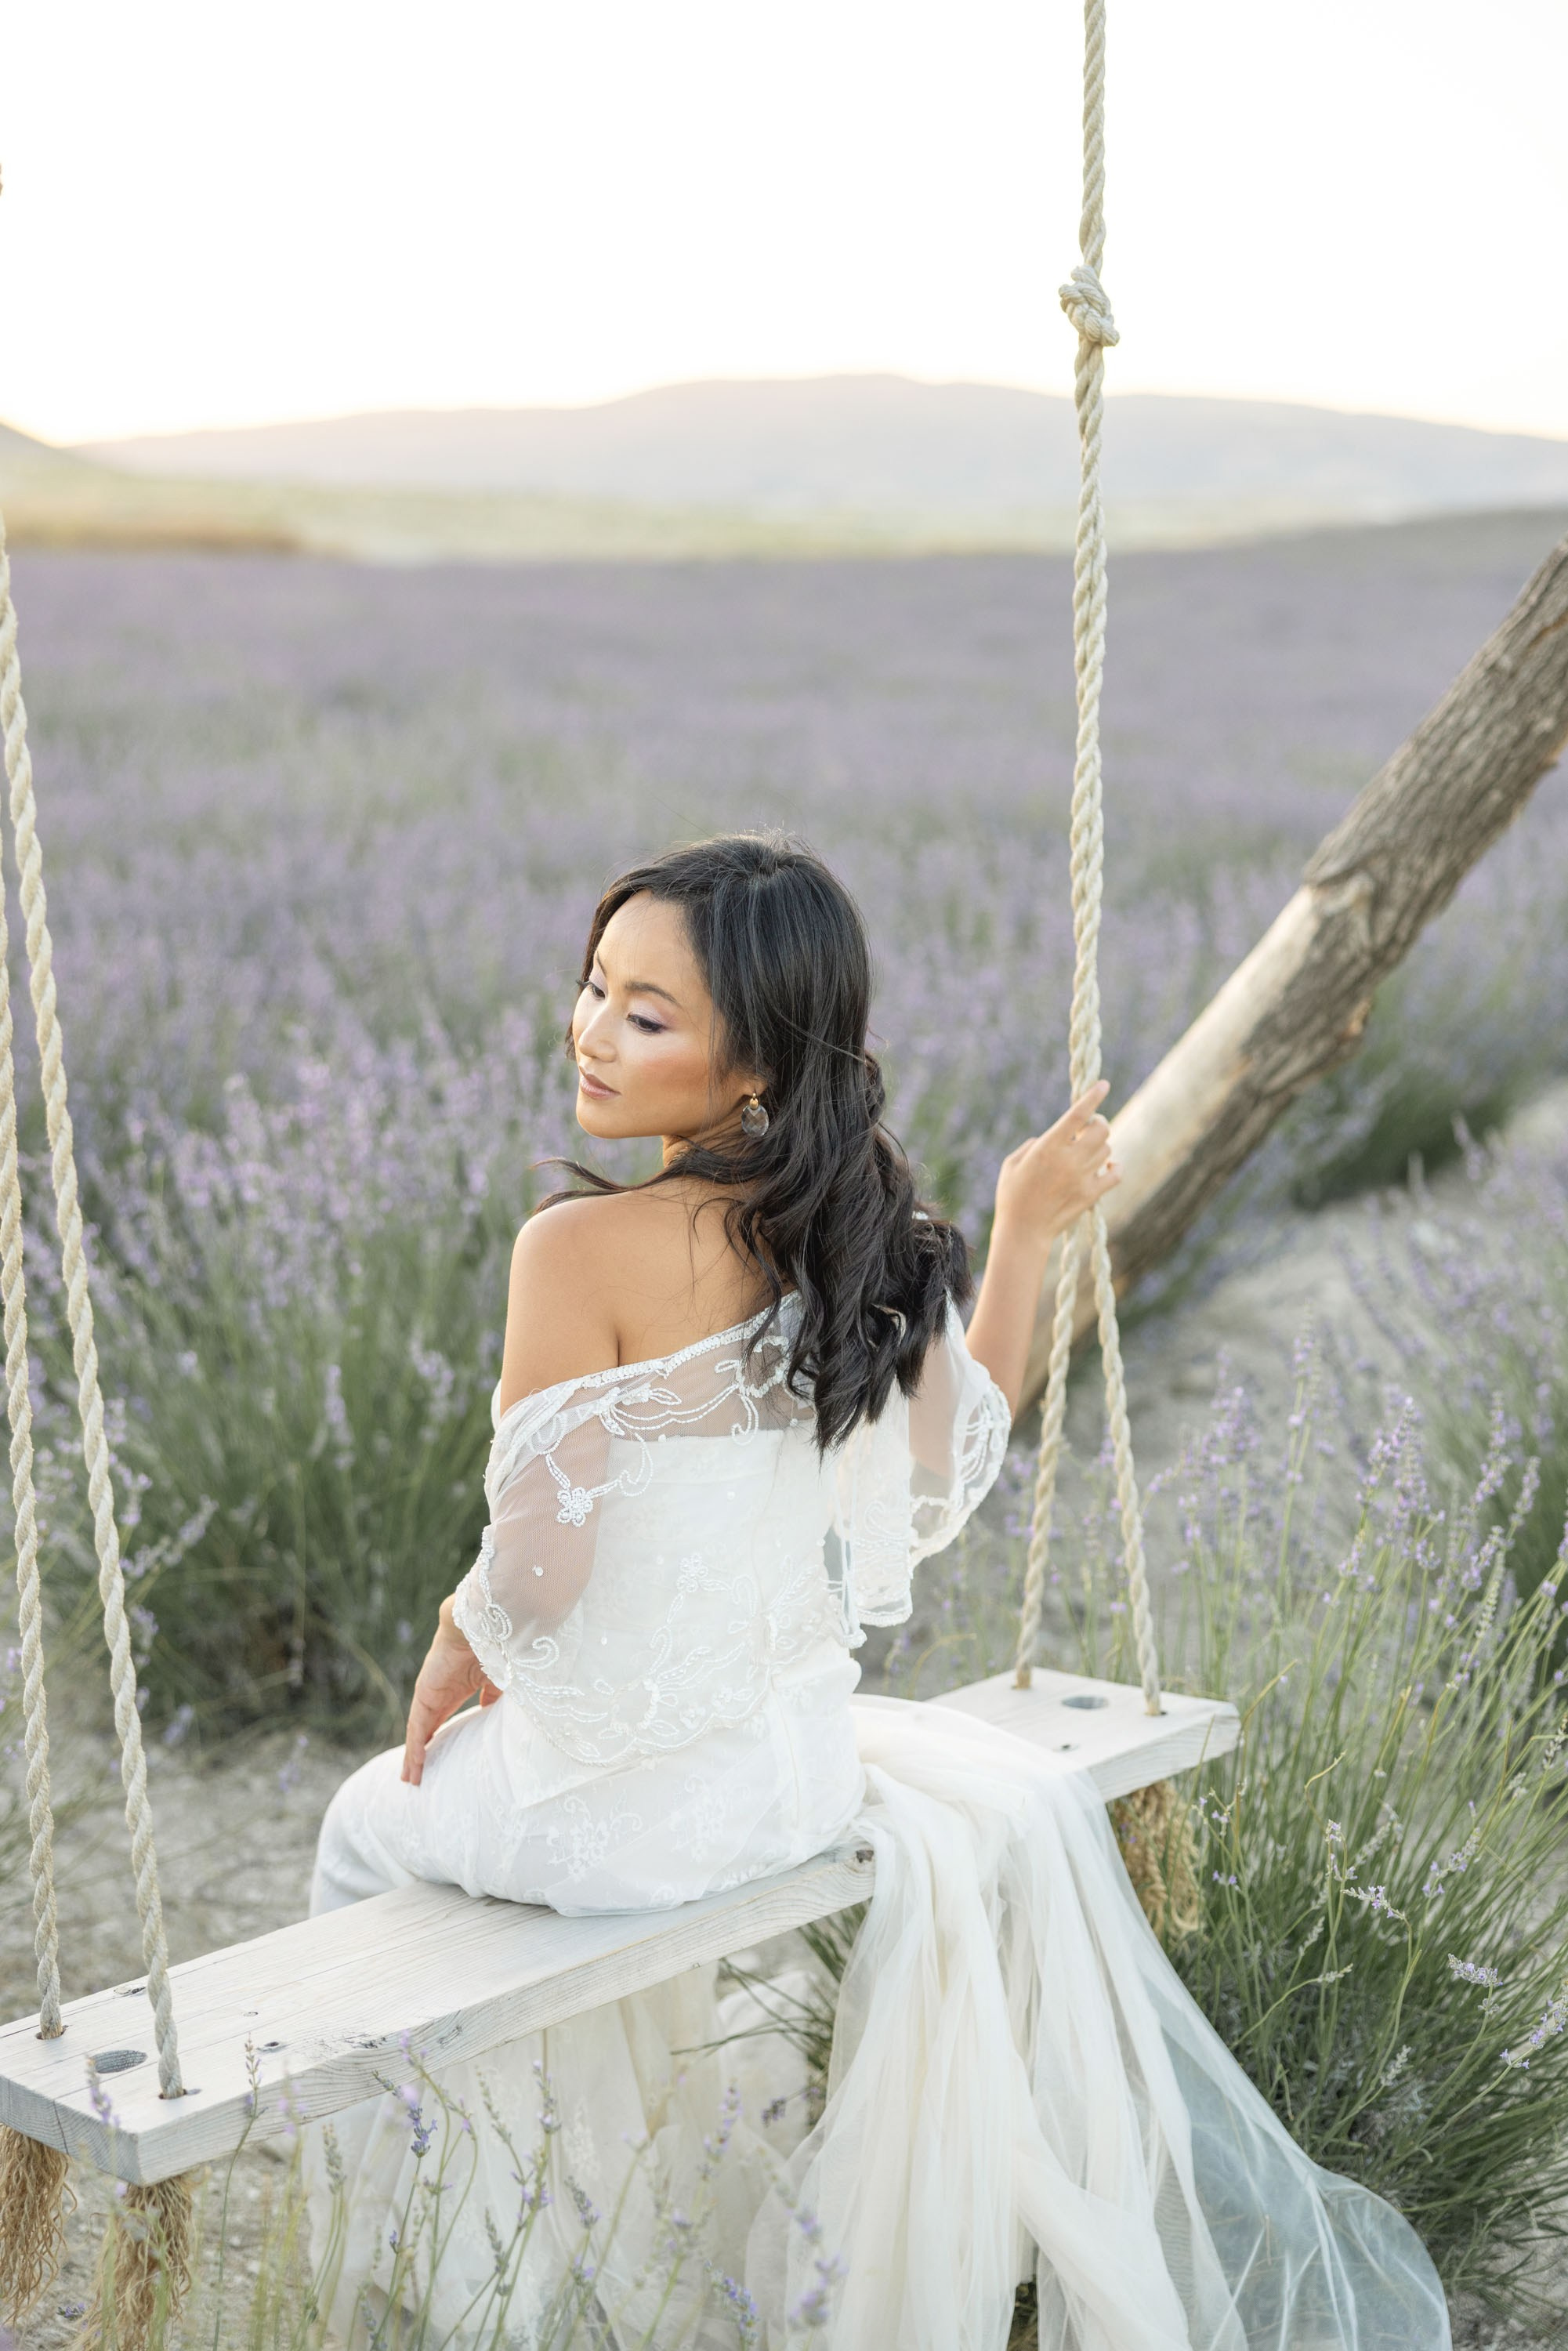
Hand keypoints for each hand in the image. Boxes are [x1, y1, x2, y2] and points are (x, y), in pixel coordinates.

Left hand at [401, 1599, 501, 1785]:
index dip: (440, 1738)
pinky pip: (417, 1726)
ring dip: (414, 1755)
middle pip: (427, 1728)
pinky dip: (415, 1747)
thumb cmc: (493, 1644)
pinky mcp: (424, 1694)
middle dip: (422, 1752)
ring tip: (411, 1778)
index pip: (443, 1718)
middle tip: (418, 1777)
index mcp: (457, 1687)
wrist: (481, 1623)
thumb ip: (492, 1695)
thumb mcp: (497, 1677)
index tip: (440, 1757)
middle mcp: (439, 1691)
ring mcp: (429, 1693)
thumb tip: (489, 1712)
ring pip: (418, 1731)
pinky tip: (414, 1764)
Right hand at [991, 1081, 1119, 1259]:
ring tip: (1087, 1154)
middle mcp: (1068, 1159)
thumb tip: (1049, 1138)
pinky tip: (1107, 1168)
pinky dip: (1115, 1168)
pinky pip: (1116, 1174)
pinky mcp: (1091, 1195)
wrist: (1023, 1231)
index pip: (1077, 1114)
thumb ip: (1033, 1145)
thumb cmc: (1012, 1196)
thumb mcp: (1012, 1163)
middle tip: (1088, 1130)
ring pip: (1107, 1150)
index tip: (1104, 1084)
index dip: (1093, 1096)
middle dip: (1098, 1124)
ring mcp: (1082, 1177)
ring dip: (1100, 1147)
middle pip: (1101, 1129)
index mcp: (1048, 1147)